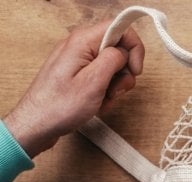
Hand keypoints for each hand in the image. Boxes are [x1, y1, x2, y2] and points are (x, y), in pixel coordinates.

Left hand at [3, 20, 143, 157]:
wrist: (37, 124)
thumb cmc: (59, 107)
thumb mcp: (94, 82)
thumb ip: (113, 60)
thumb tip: (124, 52)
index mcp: (82, 42)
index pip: (119, 28)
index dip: (133, 48)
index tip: (135, 69)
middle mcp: (79, 46)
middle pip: (117, 48)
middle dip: (124, 71)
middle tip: (115, 90)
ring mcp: (78, 60)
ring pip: (112, 65)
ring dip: (115, 85)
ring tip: (103, 99)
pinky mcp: (77, 73)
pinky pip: (101, 76)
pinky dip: (105, 90)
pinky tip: (97, 102)